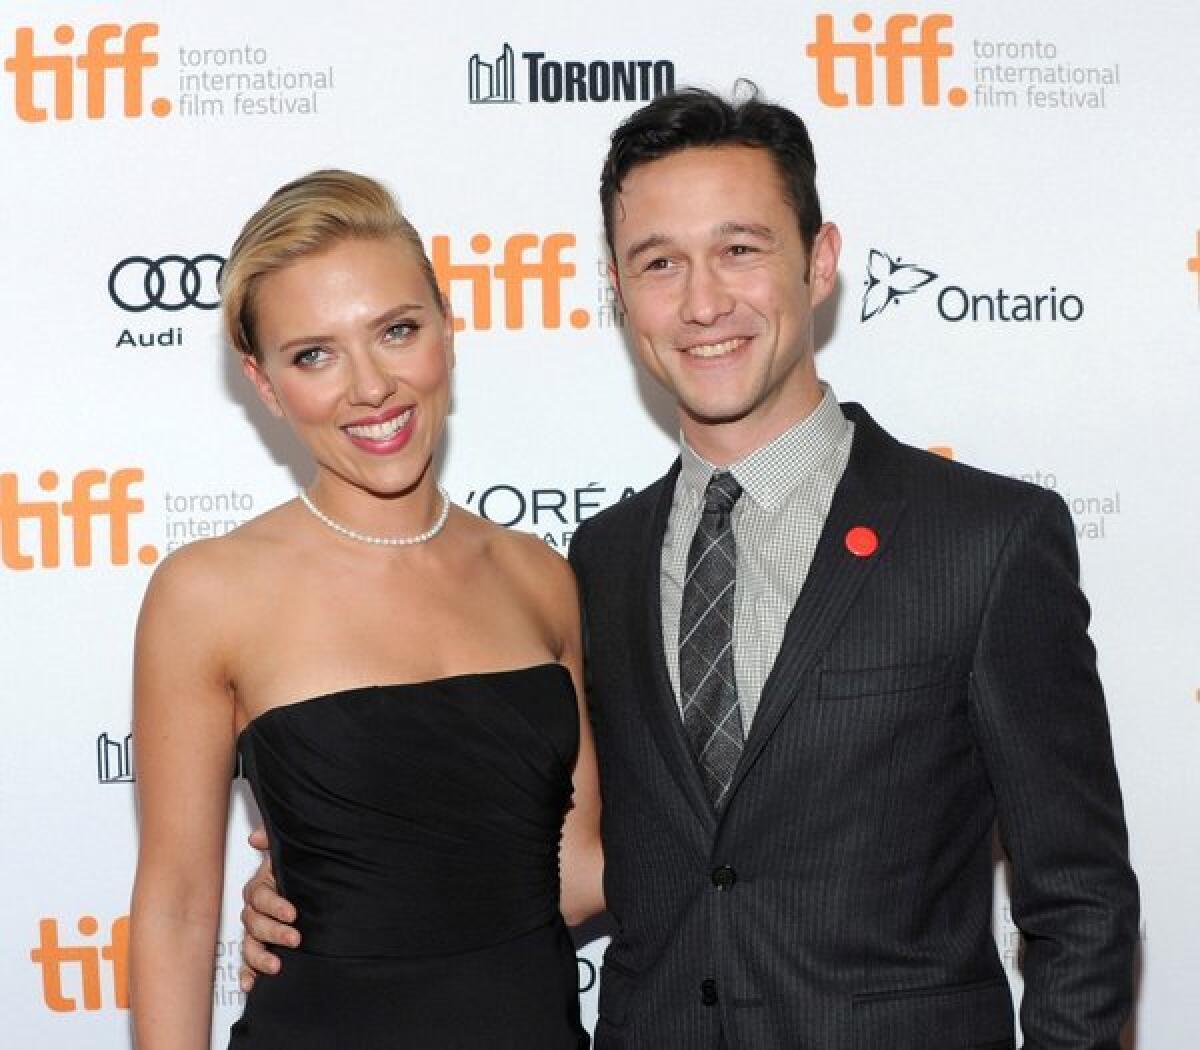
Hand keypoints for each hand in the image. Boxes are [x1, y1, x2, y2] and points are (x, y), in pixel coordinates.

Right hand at [238, 827, 300, 991]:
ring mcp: (257, 929)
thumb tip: (257, 837)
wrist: (312, 884)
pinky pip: (248, 961)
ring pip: (250, 944)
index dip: (275, 905)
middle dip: (274, 932)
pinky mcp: (261, 946)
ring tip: (276, 965)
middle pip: (254, 923)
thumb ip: (274, 844)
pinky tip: (250, 984)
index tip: (293, 913)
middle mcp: (255, 908)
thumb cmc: (298, 870)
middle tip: (295, 938)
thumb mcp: (290, 854)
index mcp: (261, 886)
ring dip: (260, 956)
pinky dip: (247, 973)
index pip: (260, 896)